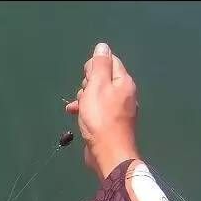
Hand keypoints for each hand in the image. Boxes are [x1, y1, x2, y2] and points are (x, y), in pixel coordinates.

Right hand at [66, 43, 140, 179]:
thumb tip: (102, 46)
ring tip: (77, 108)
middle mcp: (125, 94)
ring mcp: (119, 110)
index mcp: (124, 82)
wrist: (108, 153)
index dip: (94, 66)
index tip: (85, 77)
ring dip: (84, 98)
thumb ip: (99, 66)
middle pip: (103, 78)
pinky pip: (97, 110)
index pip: (110, 61)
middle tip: (83, 95)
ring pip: (97, 95)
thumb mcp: (96, 87)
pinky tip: (75, 116)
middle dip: (88, 84)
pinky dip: (86, 110)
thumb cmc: (101, 119)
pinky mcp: (111, 123)